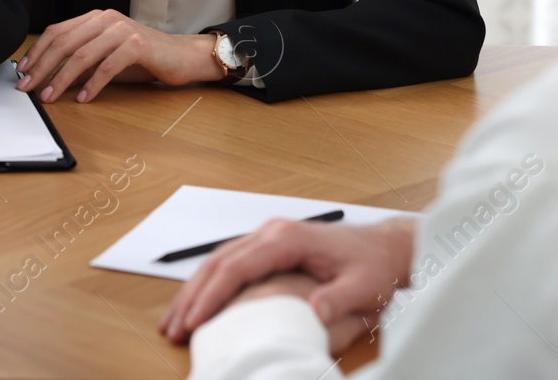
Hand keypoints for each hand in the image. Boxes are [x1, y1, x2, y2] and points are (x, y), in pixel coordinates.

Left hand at [14, 10, 221, 102]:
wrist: (181, 56)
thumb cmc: (143, 58)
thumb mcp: (106, 56)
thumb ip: (82, 61)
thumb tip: (49, 76)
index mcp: (95, 18)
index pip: (57, 31)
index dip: (37, 52)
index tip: (23, 71)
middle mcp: (106, 19)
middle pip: (65, 42)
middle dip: (42, 66)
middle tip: (28, 87)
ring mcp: (121, 30)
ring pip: (82, 55)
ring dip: (62, 78)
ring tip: (50, 96)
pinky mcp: (137, 45)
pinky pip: (108, 66)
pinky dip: (92, 84)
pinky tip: (83, 98)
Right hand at [160, 216, 415, 348]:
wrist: (383, 247)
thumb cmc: (372, 265)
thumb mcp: (363, 286)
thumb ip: (339, 298)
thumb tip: (315, 310)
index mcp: (288, 238)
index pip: (237, 266)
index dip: (212, 295)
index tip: (196, 320)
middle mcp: (272, 232)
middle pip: (218, 261)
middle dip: (193, 295)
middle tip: (174, 326)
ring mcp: (268, 236)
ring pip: (218, 260)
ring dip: (194, 289)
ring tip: (175, 319)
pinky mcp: (269, 246)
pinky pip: (230, 261)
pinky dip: (209, 283)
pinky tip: (198, 302)